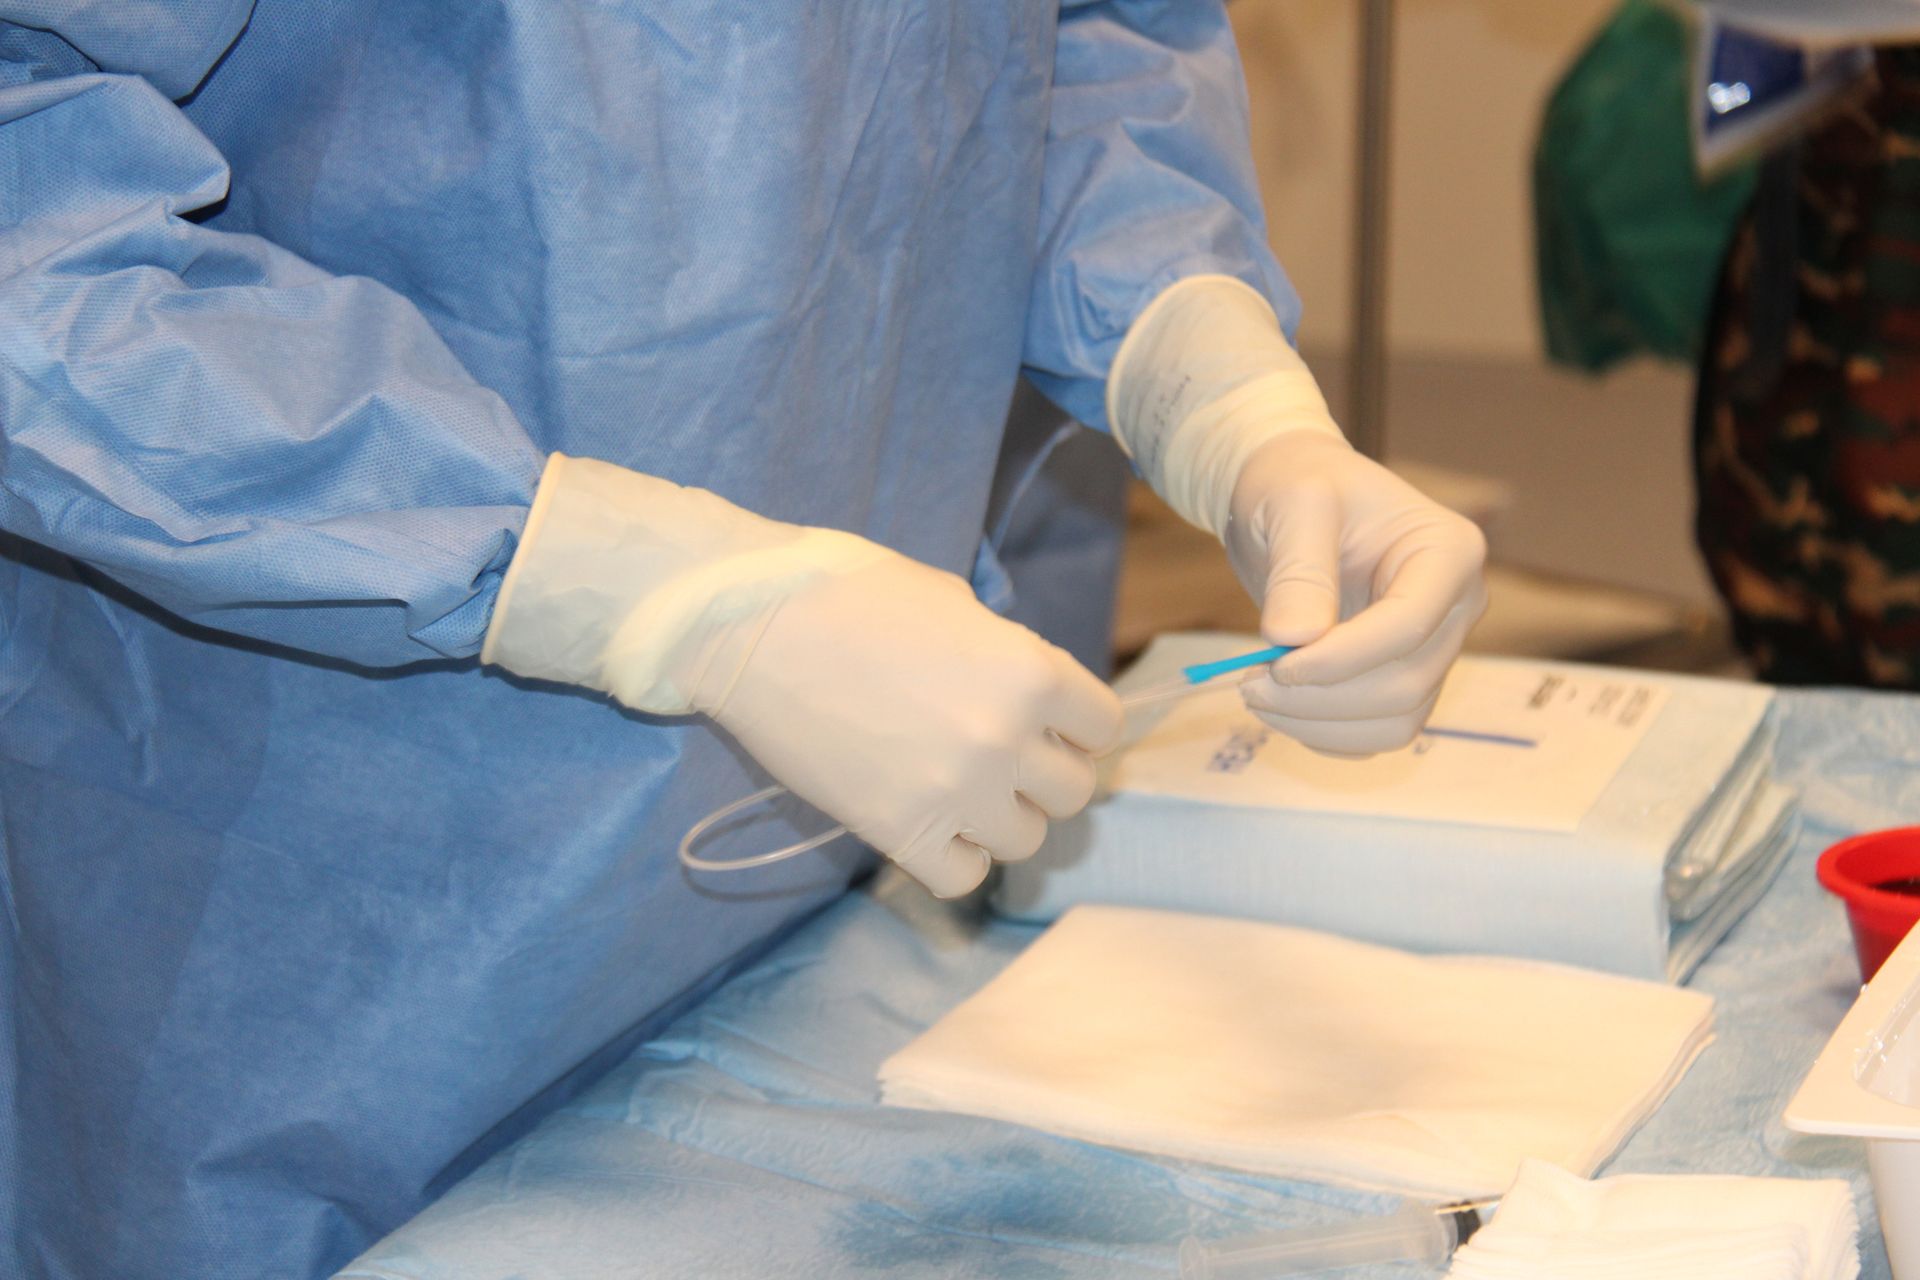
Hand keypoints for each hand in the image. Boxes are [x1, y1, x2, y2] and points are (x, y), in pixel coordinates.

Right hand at [699, 550, 1122, 897]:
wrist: (750, 626)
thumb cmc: (846, 592)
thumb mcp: (952, 601)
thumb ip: (1004, 653)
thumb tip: (1028, 694)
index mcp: (1030, 669)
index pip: (1102, 726)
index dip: (1075, 724)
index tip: (1046, 723)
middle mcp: (1007, 738)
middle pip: (1073, 791)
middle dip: (1041, 774)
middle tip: (997, 756)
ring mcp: (957, 791)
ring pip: (1027, 839)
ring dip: (1001, 817)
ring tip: (958, 788)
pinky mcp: (899, 832)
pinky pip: (964, 876)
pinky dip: (955, 857)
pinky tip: (931, 824)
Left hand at [1224, 431, 1486, 754]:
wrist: (1291, 498)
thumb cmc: (1297, 484)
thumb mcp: (1292, 505)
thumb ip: (1298, 571)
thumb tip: (1294, 639)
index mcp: (1448, 552)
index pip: (1407, 626)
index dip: (1341, 659)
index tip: (1275, 664)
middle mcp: (1457, 606)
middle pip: (1406, 685)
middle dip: (1323, 699)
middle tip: (1251, 686)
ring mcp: (1436, 648)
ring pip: (1396, 722)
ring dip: (1321, 725)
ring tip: (1258, 695)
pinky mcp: (1406, 679)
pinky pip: (1378, 732)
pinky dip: (1327, 734)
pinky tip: (1282, 707)